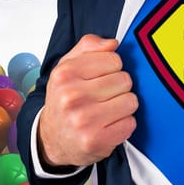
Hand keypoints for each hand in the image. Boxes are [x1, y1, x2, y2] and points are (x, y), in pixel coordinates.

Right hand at [38, 34, 137, 166]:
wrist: (51, 139)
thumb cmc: (64, 99)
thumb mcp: (68, 66)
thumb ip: (88, 46)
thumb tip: (113, 44)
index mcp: (65, 74)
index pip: (114, 59)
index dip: (112, 68)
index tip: (100, 78)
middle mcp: (71, 96)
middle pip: (125, 80)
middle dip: (118, 87)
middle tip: (103, 97)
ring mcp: (84, 120)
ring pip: (131, 101)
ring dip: (123, 106)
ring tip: (107, 110)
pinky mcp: (97, 140)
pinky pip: (130, 123)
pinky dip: (123, 124)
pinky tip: (108, 125)